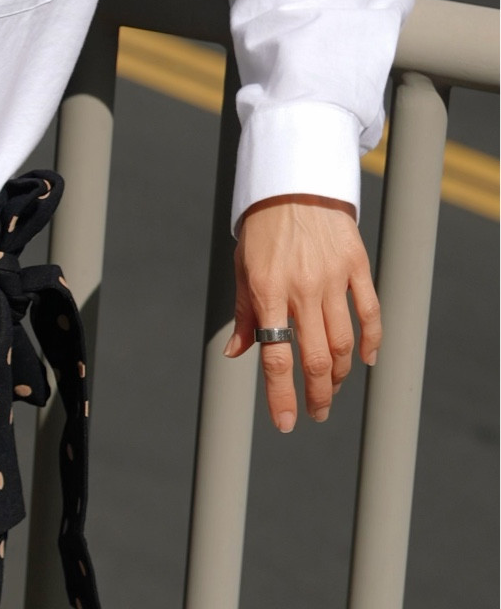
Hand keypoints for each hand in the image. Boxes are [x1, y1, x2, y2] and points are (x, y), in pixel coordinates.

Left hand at [228, 195, 380, 432]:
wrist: (293, 185)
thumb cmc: (262, 230)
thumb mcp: (243, 269)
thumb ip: (245, 315)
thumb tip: (236, 355)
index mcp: (267, 292)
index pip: (275, 355)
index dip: (281, 395)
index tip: (287, 423)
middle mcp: (301, 289)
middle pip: (316, 358)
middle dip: (316, 394)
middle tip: (316, 413)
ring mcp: (332, 278)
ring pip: (344, 342)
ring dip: (340, 374)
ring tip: (332, 388)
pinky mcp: (356, 266)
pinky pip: (370, 312)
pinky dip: (372, 342)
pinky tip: (366, 361)